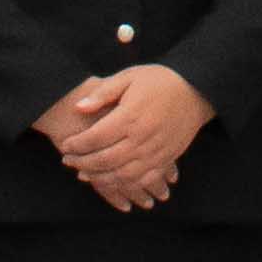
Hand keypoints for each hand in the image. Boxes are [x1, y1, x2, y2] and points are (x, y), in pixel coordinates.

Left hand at [49, 67, 214, 208]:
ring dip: (99, 178)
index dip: (77, 144)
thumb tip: (79, 107)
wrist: (196, 90)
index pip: (95, 137)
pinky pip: (142, 179)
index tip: (65, 145)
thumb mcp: (129, 77)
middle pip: (105, 160)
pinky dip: (124, 185)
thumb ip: (103, 92)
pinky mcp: (166, 159)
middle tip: (68, 162)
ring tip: (83, 174)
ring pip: (122, 175)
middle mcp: (143, 137)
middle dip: (82, 163)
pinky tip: (111, 181)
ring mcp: (156, 151)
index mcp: (131, 116)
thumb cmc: (160, 80)